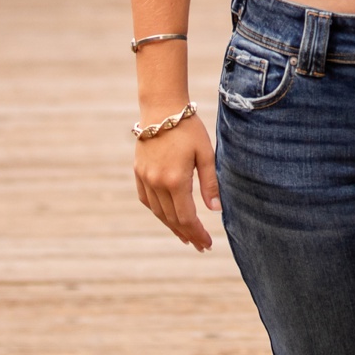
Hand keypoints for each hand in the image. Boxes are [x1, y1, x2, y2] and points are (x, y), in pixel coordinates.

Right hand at [132, 113, 219, 250]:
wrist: (161, 108)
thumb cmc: (188, 128)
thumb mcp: (206, 153)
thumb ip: (210, 183)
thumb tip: (216, 210)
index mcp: (175, 180)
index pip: (187, 218)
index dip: (197, 233)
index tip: (207, 244)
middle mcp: (157, 183)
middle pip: (172, 219)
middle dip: (188, 235)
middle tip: (200, 246)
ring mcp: (145, 178)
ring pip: (158, 212)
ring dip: (172, 227)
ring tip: (186, 237)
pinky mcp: (138, 172)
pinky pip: (147, 200)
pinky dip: (158, 212)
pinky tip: (168, 217)